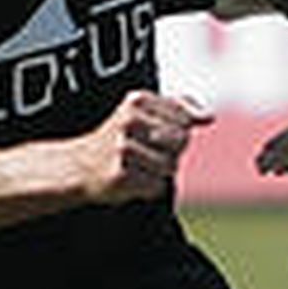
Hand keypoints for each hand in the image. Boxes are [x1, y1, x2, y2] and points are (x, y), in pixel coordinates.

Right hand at [84, 90, 212, 202]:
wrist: (79, 166)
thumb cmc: (118, 139)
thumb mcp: (145, 112)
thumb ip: (180, 108)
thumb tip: (208, 116)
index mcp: (137, 100)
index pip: (185, 120)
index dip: (176, 132)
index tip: (152, 134)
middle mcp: (128, 121)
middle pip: (182, 142)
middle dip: (170, 151)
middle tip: (144, 152)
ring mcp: (123, 148)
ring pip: (171, 166)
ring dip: (159, 172)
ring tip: (136, 166)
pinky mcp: (120, 175)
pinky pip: (156, 186)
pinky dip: (148, 188)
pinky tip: (130, 179)